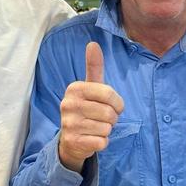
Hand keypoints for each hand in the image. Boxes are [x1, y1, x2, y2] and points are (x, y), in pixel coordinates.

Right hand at [58, 42, 123, 173]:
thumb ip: (94, 67)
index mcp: (74, 89)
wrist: (71, 139)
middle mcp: (68, 105)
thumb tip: (93, 43)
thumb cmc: (86, 109)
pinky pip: (102, 142)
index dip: (117, 103)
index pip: (109, 94)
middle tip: (101, 119)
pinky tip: (92, 138)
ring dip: (106, 130)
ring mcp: (69, 124)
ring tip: (95, 128)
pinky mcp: (73, 141)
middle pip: (110, 113)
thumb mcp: (90, 88)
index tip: (111, 105)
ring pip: (107, 128)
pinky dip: (102, 142)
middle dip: (112, 118)